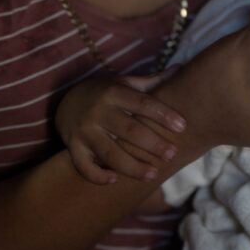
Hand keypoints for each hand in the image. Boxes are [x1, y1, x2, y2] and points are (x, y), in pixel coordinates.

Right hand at [56, 75, 185, 183]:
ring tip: (154, 175)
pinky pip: (84, 167)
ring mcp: (84, 131)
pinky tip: (115, 180)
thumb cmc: (106, 93)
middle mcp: (98, 111)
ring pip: (109, 153)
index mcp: (114, 93)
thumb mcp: (125, 82)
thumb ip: (152, 81)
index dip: (163, 115)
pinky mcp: (73, 147)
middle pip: (129, 130)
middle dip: (153, 144)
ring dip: (132, 167)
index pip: (142, 103)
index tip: (182, 126)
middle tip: (173, 154)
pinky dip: (98, 176)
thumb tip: (181, 69)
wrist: (66, 101)